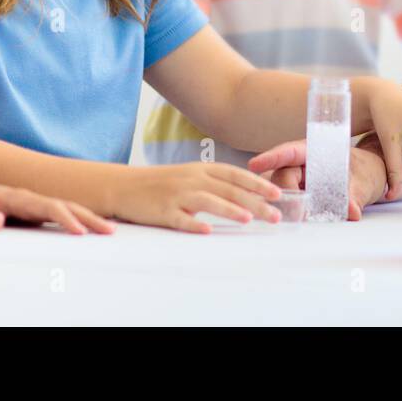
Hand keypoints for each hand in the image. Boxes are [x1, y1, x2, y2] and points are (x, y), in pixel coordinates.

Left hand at [0, 177, 114, 234]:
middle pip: (65, 206)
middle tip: (109, 231)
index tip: (81, 233)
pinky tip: (90, 229)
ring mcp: (33, 204)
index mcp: (18, 197)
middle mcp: (30, 198)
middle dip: (88, 218)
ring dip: (88, 218)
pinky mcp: (33, 212)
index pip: (48, 207)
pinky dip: (78, 220)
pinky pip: (61, 214)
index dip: (65, 219)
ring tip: (110, 230)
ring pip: (67, 208)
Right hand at [111, 163, 281, 232]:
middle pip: (228, 190)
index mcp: (201, 170)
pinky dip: (193, 224)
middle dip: (254, 202)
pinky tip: (206, 231)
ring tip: (248, 218)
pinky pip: (180, 219)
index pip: (235, 175)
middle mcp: (192, 179)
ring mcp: (177, 195)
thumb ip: (215, 184)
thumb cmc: (162, 184)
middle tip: (275, 215)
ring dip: (229, 209)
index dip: (257, 183)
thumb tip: (246, 195)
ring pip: (207, 201)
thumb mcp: (190, 177)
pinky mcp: (162, 211)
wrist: (124, 186)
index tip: (278, 194)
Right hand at [247, 140, 388, 219]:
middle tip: (299, 213)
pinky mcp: (301, 196)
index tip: (253, 165)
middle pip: (282, 176)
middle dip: (285, 193)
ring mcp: (299, 181)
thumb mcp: (362, 181)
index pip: (288, 152)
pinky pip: (291, 203)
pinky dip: (293, 212)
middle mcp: (301, 165)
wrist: (371, 178)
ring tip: (299, 219)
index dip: (270, 158)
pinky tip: (297, 221)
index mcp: (313, 151)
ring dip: (288, 205)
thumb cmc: (364, 170)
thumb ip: (355, 195)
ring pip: (282, 191)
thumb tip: (352, 211)